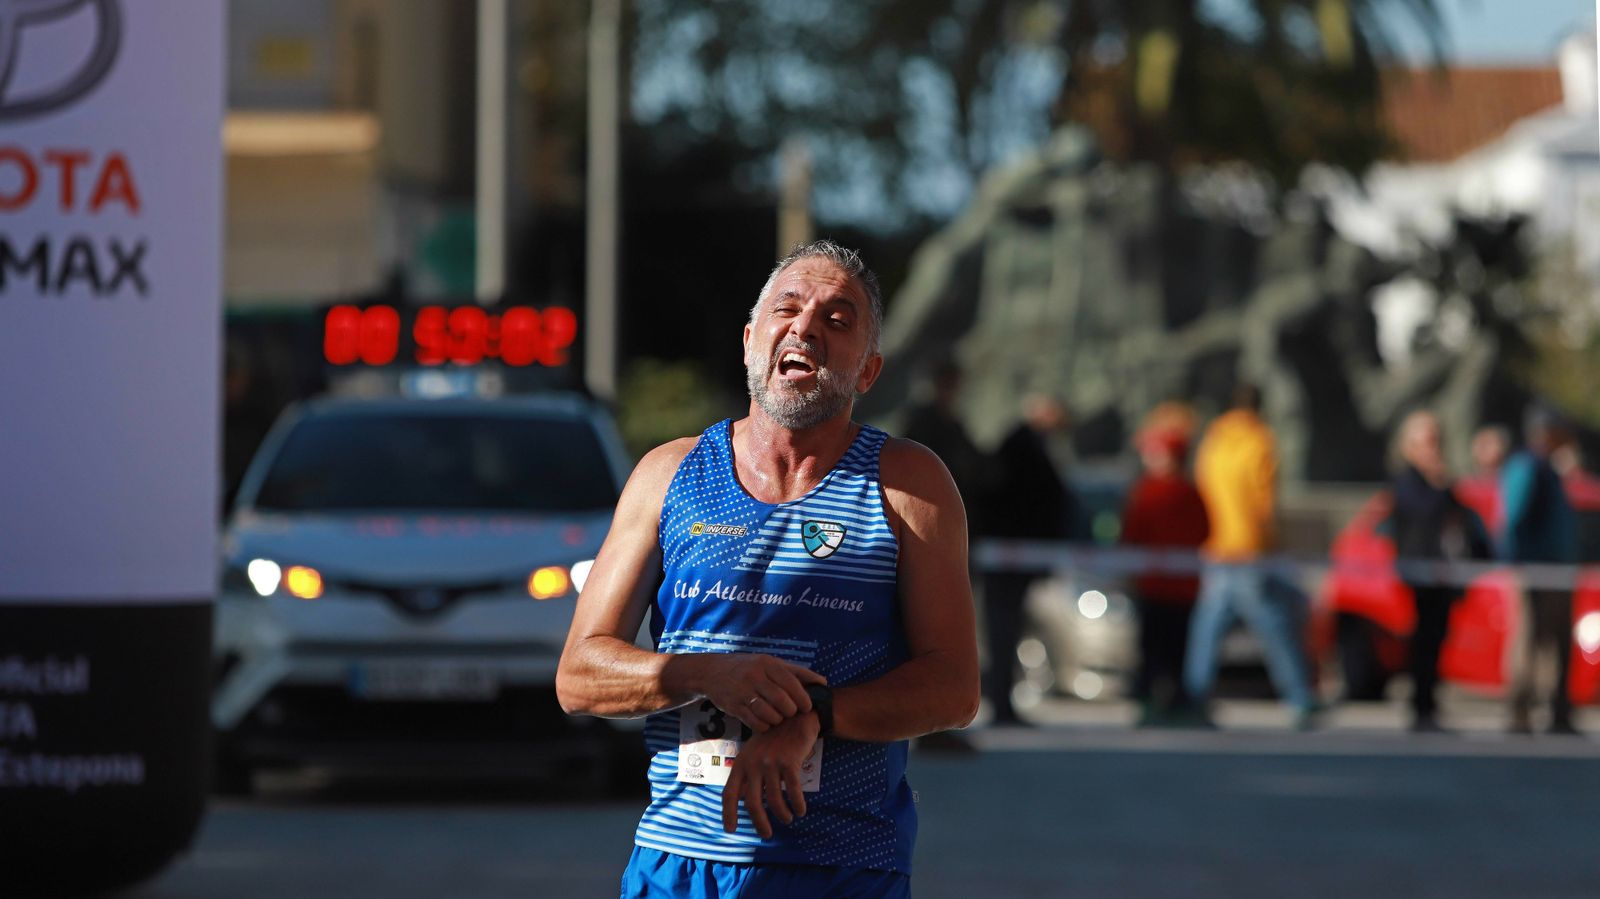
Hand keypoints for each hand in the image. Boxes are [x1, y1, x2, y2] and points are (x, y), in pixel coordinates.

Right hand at [700, 653, 825, 733]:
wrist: (711, 672)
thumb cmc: (748, 667)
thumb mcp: (770, 663)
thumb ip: (796, 672)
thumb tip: (823, 681)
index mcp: (767, 664)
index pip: (792, 683)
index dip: (803, 698)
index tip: (807, 707)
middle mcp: (755, 676)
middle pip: (783, 701)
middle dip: (791, 711)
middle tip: (791, 713)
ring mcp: (743, 692)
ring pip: (770, 715)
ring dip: (778, 720)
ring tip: (777, 717)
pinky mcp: (734, 707)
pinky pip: (756, 723)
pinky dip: (764, 726)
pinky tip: (764, 721)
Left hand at [721, 712, 819, 836]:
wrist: (794, 717)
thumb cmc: (773, 738)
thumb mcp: (753, 753)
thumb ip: (747, 774)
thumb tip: (740, 800)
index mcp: (741, 763)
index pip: (729, 793)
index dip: (728, 813)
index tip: (730, 830)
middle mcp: (753, 764)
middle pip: (752, 802)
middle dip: (759, 822)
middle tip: (766, 834)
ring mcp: (770, 763)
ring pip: (774, 799)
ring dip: (782, 814)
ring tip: (788, 819)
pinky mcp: (789, 762)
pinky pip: (793, 790)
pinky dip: (798, 804)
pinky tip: (801, 810)